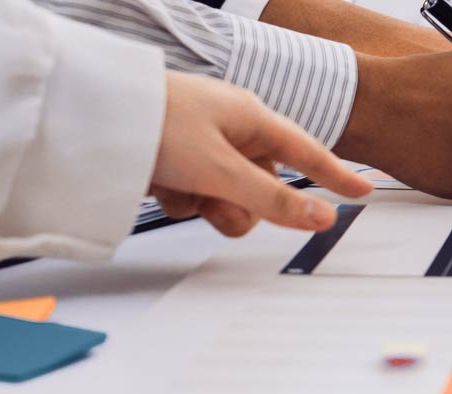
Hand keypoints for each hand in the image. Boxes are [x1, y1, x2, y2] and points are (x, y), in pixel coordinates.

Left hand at [151, 72, 372, 236]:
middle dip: (243, 204)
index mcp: (253, 119)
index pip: (308, 153)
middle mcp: (231, 133)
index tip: (363, 190)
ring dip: (209, 205)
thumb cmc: (154, 122)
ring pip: (230, 199)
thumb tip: (322, 217)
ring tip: (181, 188)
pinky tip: (159, 183)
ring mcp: (202, 149)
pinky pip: (198, 198)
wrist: (87, 118)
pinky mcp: (176, 164)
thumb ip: (274, 200)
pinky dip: (181, 199)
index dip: (337, 175)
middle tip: (217, 199)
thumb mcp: (222, 169)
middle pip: (264, 189)